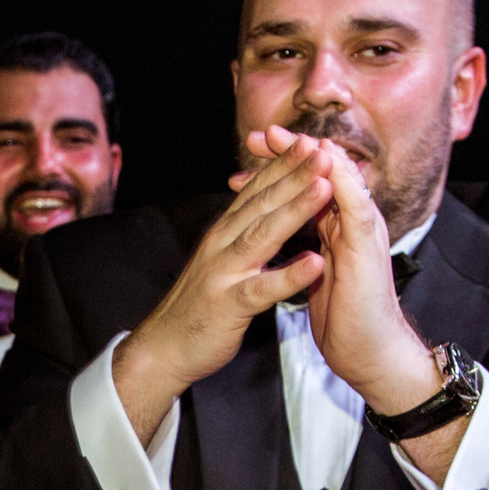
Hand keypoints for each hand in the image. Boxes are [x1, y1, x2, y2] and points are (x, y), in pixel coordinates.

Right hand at [111, 136, 331, 439]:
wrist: (162, 348)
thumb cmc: (198, 305)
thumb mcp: (221, 259)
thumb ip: (243, 233)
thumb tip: (267, 206)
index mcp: (224, 232)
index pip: (258, 190)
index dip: (285, 165)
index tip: (313, 142)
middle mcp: (221, 244)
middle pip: (263, 203)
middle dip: (296, 175)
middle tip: (326, 150)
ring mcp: (223, 273)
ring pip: (262, 235)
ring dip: (295, 210)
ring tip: (325, 188)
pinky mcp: (227, 305)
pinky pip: (261, 289)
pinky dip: (288, 275)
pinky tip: (314, 263)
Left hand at [252, 131, 436, 415]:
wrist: (367, 349)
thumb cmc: (343, 313)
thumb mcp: (315, 269)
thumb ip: (306, 241)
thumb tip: (283, 225)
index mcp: (334, 226)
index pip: (305, 185)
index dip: (280, 165)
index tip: (252, 150)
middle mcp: (350, 222)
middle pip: (323, 175)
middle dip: (293, 153)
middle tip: (263, 133)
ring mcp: (363, 233)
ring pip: (344, 183)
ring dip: (320, 158)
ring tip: (296, 138)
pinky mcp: (369, 250)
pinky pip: (358, 209)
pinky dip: (344, 185)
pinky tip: (330, 167)